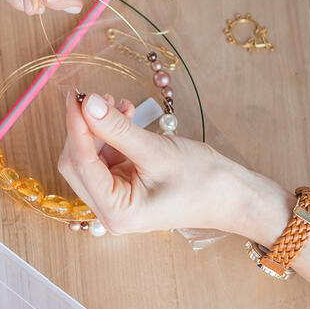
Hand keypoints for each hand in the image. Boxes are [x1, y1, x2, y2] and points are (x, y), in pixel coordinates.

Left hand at [57, 91, 273, 235]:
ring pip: (90, 157)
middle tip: (97, 97)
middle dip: (86, 128)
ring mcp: (116, 200)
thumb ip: (118, 128)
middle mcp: (110, 211)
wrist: (233, 195)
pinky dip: (112, 135)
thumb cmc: (203, 181)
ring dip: (100, 129)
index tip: (76, 96)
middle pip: (78, 163)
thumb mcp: (157, 150)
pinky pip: (106, 157)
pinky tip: (128, 116)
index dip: (75, 127)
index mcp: (116, 212)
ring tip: (123, 105)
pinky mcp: (125, 187)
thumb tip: (89, 103)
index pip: (80, 164)